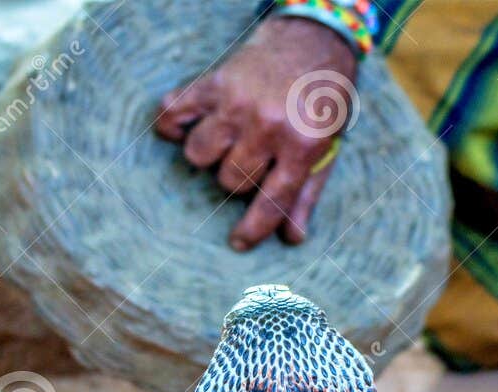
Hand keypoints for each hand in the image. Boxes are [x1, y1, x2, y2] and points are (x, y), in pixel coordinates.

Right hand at [155, 18, 357, 249]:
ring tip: (225, 144)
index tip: (237, 243)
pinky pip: (173, 113)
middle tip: (250, 160)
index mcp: (301, 145)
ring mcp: (238, 102)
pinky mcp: (214, 82)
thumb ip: (307, 193)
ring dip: (208, 157)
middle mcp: (268, 125)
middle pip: (231, 181)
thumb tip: (292, 239)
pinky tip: (186, 128)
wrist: (312, 41)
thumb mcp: (326, 148)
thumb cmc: (321, 102)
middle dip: (237, 180)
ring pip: (200, 155)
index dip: (254, 229)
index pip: (273, 200)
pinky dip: (172, 126)